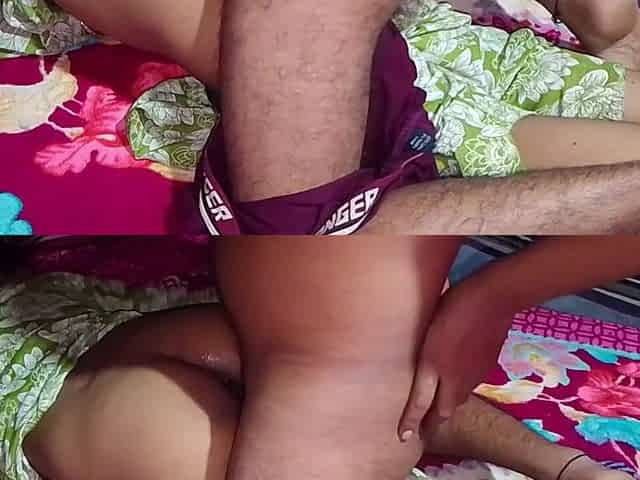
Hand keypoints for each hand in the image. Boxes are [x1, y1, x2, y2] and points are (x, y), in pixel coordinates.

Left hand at [398, 282, 513, 440]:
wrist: (492, 299)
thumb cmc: (452, 304)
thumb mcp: (429, 327)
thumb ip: (425, 351)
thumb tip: (420, 361)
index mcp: (433, 365)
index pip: (420, 402)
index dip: (411, 422)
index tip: (403, 437)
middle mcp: (454, 377)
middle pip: (443, 410)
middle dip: (433, 421)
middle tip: (423, 427)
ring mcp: (474, 375)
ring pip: (458, 399)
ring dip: (447, 404)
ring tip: (438, 403)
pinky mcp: (487, 368)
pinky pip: (471, 385)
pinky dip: (461, 387)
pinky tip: (458, 377)